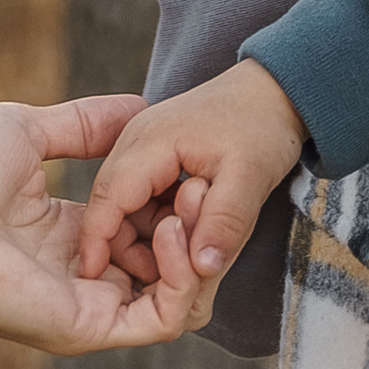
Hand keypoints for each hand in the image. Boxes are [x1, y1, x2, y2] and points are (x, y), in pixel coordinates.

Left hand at [0, 95, 204, 361]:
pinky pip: (162, 320)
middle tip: (202, 183)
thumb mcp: (24, 129)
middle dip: (194, 218)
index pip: (135, 220)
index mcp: (57, 230)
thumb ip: (84, 124)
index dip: (166, 190)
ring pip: (174, 295)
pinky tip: (177, 233)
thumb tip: (138, 104)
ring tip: (194, 203)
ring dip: (199, 248)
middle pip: (162, 258)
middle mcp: (75, 273)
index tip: (186, 157)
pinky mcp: (85, 328)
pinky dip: (186, 280)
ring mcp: (83, 304)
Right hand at [73, 63, 308, 334]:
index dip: (96, 241)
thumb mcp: (252, 175)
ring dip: (144, 236)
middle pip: (109, 204)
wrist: (276, 90)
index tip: (93, 278)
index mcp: (150, 141)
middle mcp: (135, 141)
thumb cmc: (263, 126)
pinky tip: (185, 235)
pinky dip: (155, 222)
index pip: (107, 197)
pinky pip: (141, 198)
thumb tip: (202, 269)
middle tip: (161, 278)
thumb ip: (226, 222)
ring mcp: (141, 147)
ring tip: (184, 254)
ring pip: (124, 205)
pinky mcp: (153, 157)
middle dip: (124, 246)